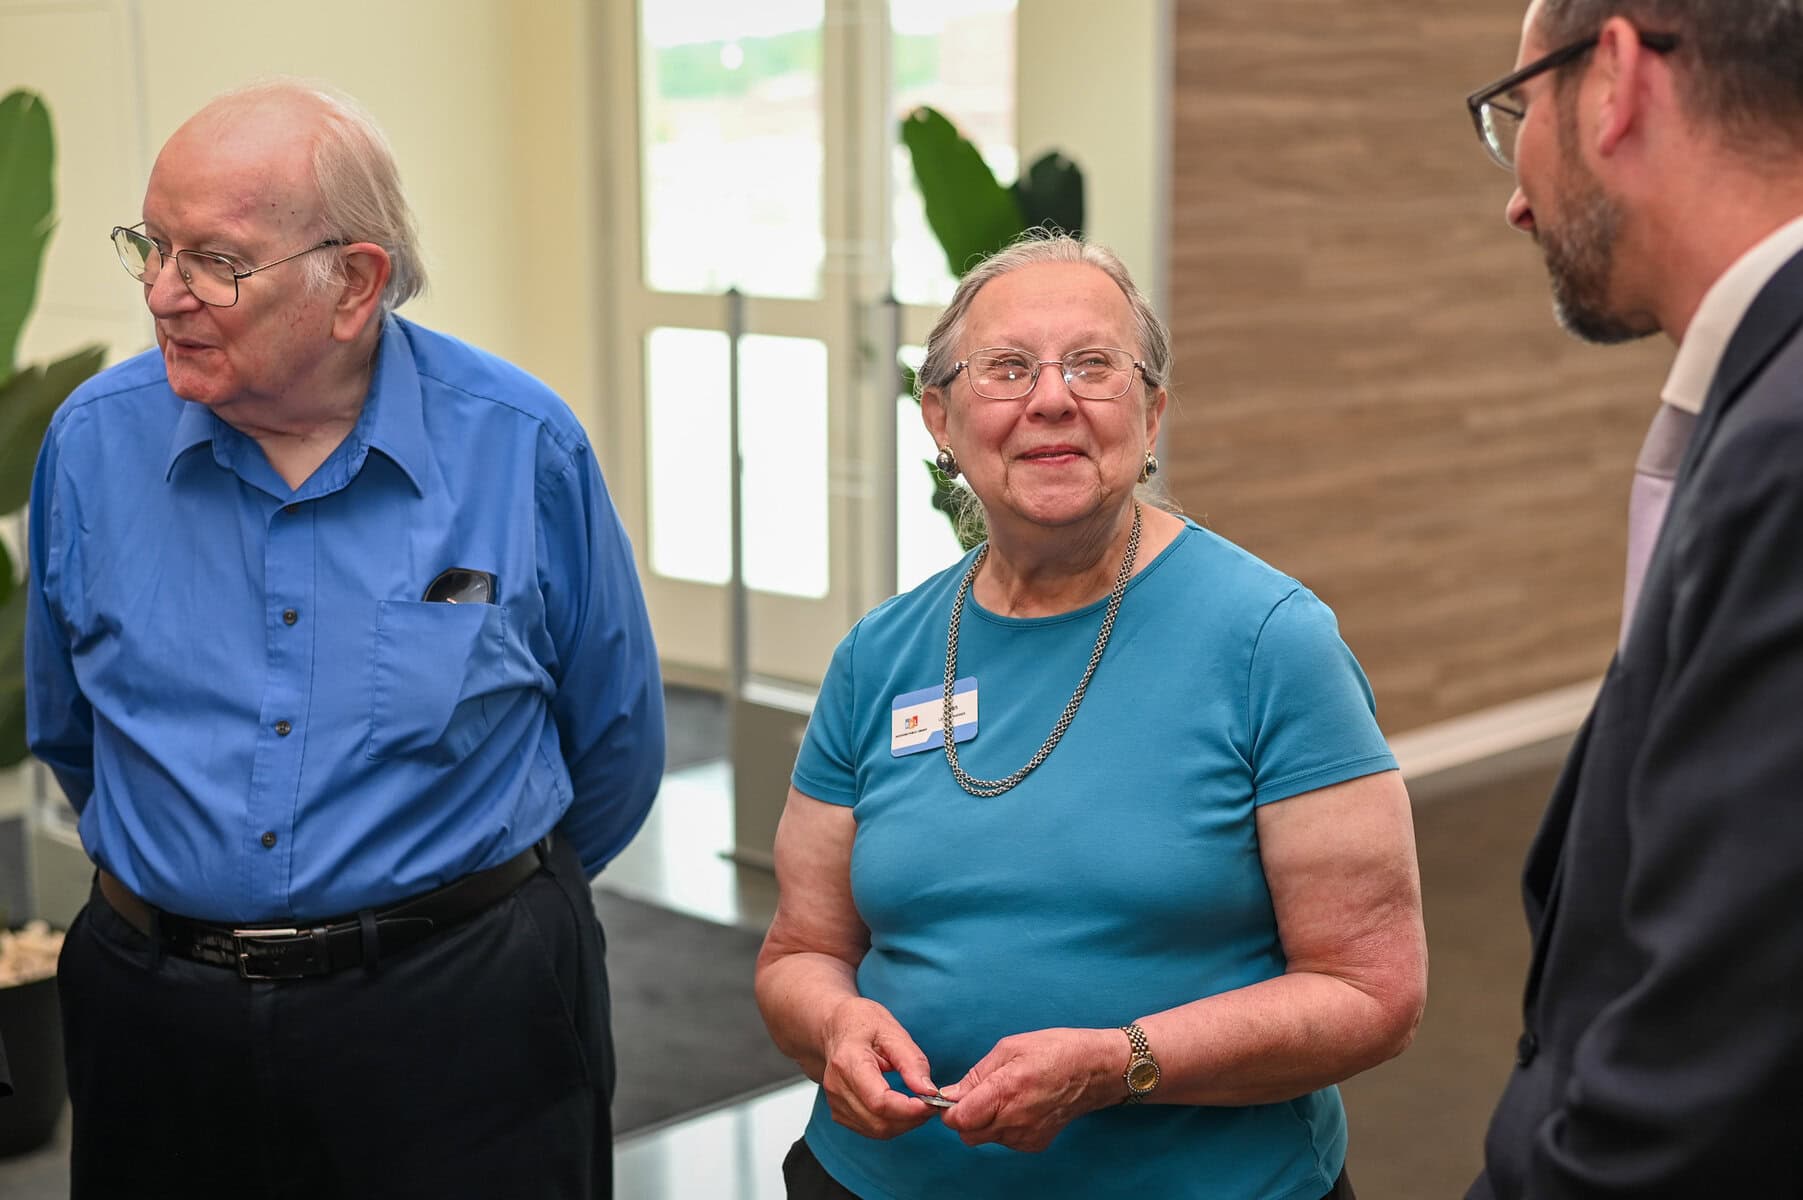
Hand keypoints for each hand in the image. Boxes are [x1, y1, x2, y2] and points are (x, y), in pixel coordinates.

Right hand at [818, 997, 940, 1139]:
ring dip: (904, 1124)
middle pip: (878, 1121)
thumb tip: (929, 1091)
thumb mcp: (892, 1031)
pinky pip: (869, 1129)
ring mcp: (835, 1102)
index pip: (879, 1101)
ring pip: (876, 1130)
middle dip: (911, 1119)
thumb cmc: (862, 1023)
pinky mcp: (839, 1111)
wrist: (835, 1026)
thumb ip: (912, 1062)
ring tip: (920, 1105)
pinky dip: (891, 1125)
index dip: (909, 1109)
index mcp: (848, 1062)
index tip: (932, 1102)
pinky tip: (903, 1108)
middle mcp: (837, 1086)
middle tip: (932, 1103)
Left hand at [937, 1027, 1119, 1152]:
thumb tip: (950, 1094)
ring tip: (1004, 1096)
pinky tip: (1018, 1106)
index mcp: (1004, 1091)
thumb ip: (976, 1075)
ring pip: (985, 1138)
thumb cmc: (1055, 1050)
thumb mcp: (1009, 1047)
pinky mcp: (1036, 1144)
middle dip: (964, 1117)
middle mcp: (1014, 1120)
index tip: (952, 1097)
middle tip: (977, 1094)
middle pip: (968, 1134)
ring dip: (984, 1122)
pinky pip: (1005, 1141)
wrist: (1096, 1069)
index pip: (958, 1120)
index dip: (949, 1109)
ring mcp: (1026, 1136)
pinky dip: (1003, 1127)